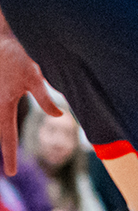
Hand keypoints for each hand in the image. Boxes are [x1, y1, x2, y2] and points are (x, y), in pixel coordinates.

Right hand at [0, 32, 60, 174]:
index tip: (11, 173)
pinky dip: (4, 120)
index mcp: (3, 104)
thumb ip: (44, 98)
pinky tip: (8, 114)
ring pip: (2, 121)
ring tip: (13, 144)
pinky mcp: (1, 90)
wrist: (3, 38)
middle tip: (11, 171)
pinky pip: (3, 112)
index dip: (11, 155)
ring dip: (6, 135)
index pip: (8, 136)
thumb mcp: (34, 77)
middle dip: (7, 148)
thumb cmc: (18, 56)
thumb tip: (58, 115)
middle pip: (2, 131)